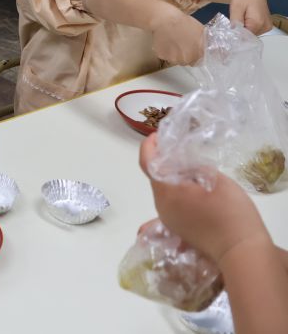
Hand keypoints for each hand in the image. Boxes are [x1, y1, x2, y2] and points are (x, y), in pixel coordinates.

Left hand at [139, 133, 269, 264]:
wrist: (241, 251)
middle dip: (164, 162)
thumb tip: (187, 164)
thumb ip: (196, 167)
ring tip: (193, 170)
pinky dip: (179, 193)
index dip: (149, 146)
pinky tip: (197, 191)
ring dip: (173, 179)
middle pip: (156, 178)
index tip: (158, 136)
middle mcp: (161, 206)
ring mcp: (169, 220)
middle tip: (181, 150)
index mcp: (165, 191)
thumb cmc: (229, 212)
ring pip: (165, 192)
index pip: (147, 163)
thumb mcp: (215, 179)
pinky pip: (173, 204)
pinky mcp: (179, 229)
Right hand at [149, 5, 203, 63]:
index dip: (194, 55)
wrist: (165, 20)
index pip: (197, 61)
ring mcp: (172, 59)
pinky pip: (165, 56)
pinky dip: (165, 51)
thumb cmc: (184, 22)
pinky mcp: (161, 56)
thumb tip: (205, 47)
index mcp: (197, 54)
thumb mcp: (201, 30)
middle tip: (181, 44)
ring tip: (172, 42)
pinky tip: (165, 42)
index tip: (191, 48)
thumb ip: (204, 42)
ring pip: (174, 59)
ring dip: (174, 54)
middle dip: (184, 55)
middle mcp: (186, 60)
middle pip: (185, 61)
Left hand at [230, 0, 271, 34]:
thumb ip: (236, 21)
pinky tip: (244, 22)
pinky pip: (254, 32)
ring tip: (240, 21)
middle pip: (249, 37)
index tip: (229, 31)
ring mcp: (267, 27)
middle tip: (234, 23)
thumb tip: (234, 34)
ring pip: (251, 35)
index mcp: (258, 23)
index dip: (236, 36)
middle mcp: (265, 27)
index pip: (245, 37)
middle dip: (240, 33)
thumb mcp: (236, 8)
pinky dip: (248, 29)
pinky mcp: (266, 26)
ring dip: (244, 31)